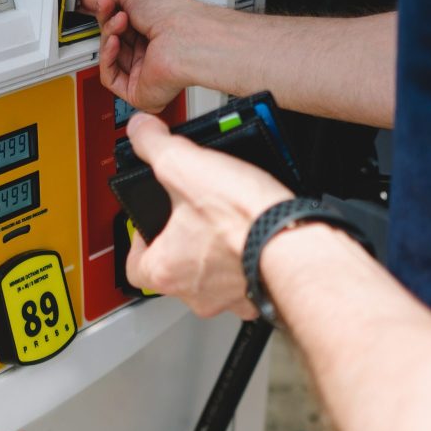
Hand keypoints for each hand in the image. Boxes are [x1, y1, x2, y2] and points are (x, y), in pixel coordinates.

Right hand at [79, 0, 216, 112]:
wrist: (184, 35)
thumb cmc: (173, 15)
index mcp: (152, 30)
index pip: (119, 25)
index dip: (104, 14)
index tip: (92, 3)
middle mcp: (150, 52)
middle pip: (112, 40)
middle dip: (107, 21)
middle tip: (107, 6)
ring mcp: (144, 72)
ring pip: (109, 57)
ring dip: (109, 35)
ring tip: (119, 21)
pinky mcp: (138, 92)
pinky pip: (110, 77)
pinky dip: (107, 57)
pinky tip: (114, 42)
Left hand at [123, 113, 294, 318]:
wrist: (295, 241)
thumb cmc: (241, 218)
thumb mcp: (184, 165)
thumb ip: (153, 145)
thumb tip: (139, 130)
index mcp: (166, 269)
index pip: (135, 267)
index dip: (140, 240)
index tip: (150, 222)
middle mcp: (194, 293)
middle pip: (176, 270)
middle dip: (184, 241)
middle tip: (196, 215)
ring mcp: (228, 299)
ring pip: (213, 278)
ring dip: (217, 252)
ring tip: (228, 221)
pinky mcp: (258, 295)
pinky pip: (246, 280)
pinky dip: (248, 260)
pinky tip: (255, 233)